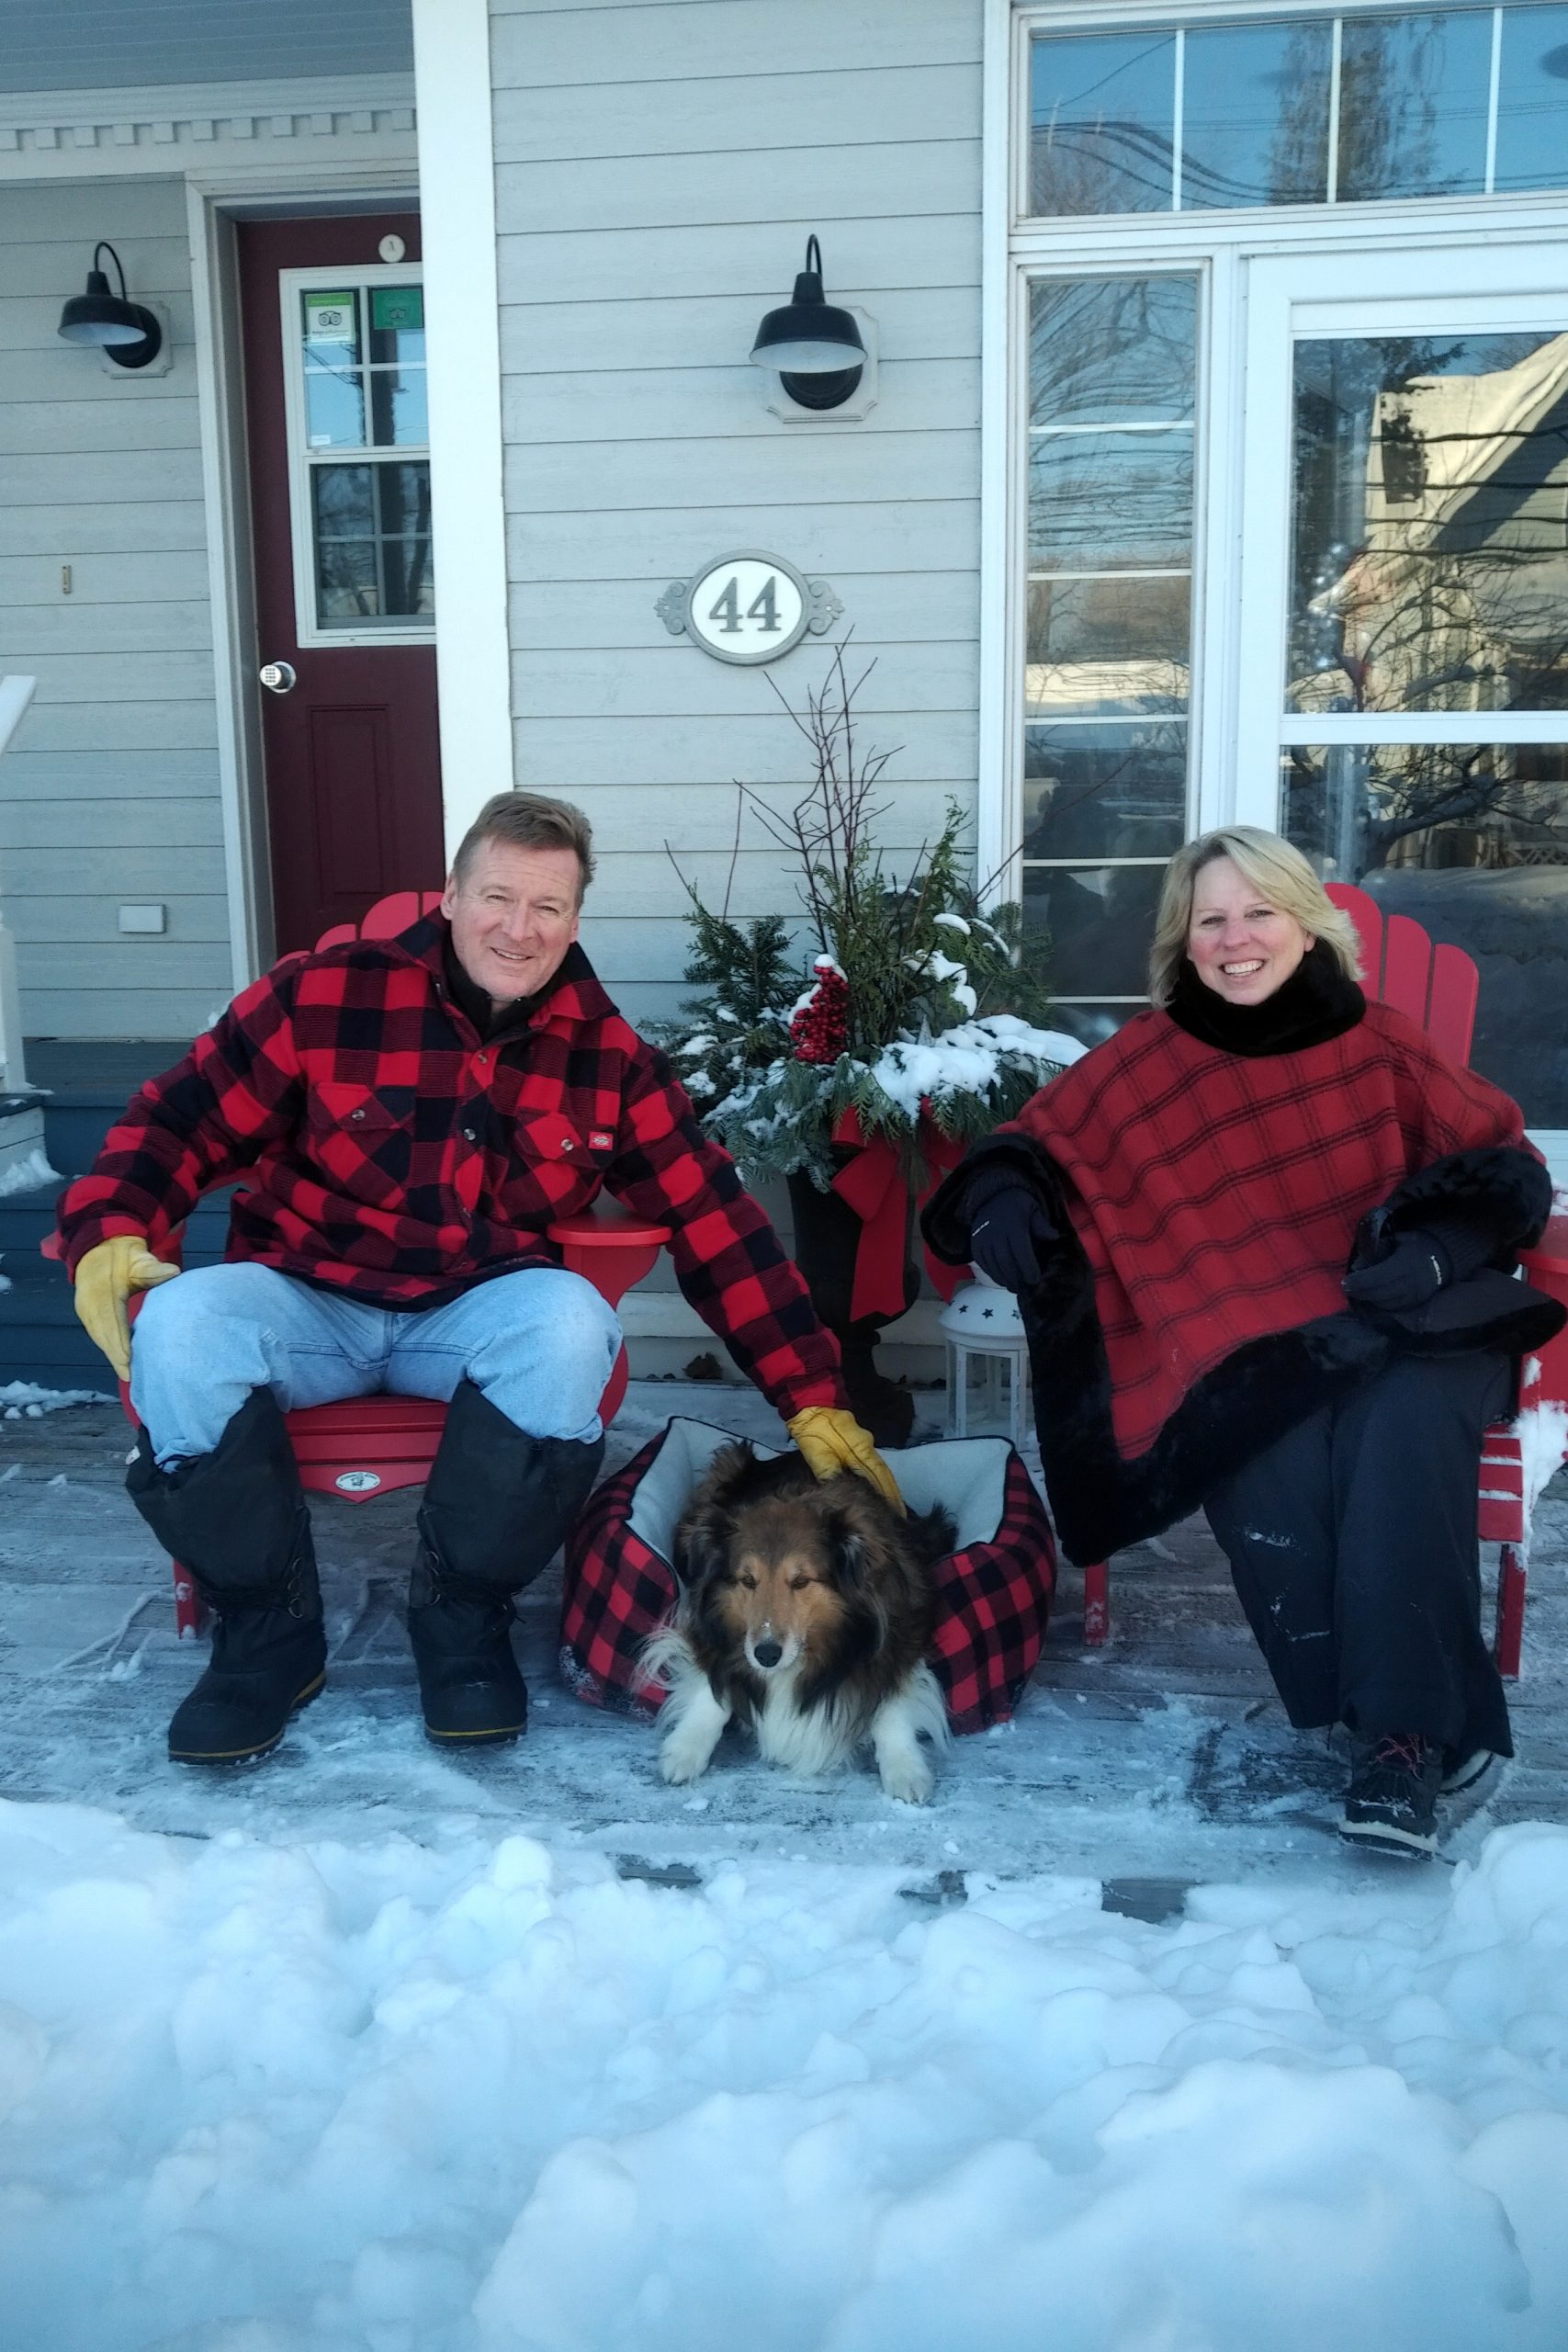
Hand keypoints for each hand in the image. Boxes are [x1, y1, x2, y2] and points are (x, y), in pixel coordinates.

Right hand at [72, 1233, 179, 1379]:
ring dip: (111, 1355)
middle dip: (115, 1355)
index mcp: (102, 1289)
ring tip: (127, 1374)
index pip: (111, 1318)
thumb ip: (153, 1267)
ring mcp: (86, 1310)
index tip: (127, 1358)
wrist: (98, 1250)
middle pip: (102, 1333)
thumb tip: (174, 1272)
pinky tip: (121, 1362)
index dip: (118, 1340)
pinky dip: (108, 1348)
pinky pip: (97, 1335)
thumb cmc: (123, 1256)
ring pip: (98, 1336)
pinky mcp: (87, 1315)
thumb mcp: (138, 1257)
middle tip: (129, 1376)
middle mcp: (90, 1302)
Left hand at [785, 1407, 903, 1513]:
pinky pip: (875, 1464)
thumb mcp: (818, 1455)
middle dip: (894, 1494)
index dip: (889, 1496)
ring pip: (882, 1470)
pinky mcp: (860, 1443)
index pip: (879, 1478)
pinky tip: (880, 1488)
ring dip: (889, 1487)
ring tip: (895, 1506)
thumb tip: (840, 1493)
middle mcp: (869, 1448)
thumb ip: (830, 1474)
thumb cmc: (813, 1433)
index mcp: (861, 1451)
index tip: (897, 1513)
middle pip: (886, 1475)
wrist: (811, 1405)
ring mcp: (866, 1444)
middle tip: (901, 1515)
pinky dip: (881, 1478)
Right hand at [968, 1184, 1058, 1291]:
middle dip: (1017, 1279)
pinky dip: (993, 1274)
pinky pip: (984, 1264)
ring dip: (1005, 1280)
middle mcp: (996, 1235)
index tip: (1035, 1280)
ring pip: (994, 1267)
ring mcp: (983, 1241)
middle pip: (1007, 1264)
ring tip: (1014, 1287)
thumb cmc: (1018, 1205)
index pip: (1021, 1254)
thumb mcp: (1033, 1209)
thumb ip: (1042, 1225)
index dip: (1028, 1269)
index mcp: (1014, 1227)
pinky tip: (1002, 1279)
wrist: (991, 1196)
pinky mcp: (975, 1246)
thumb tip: (1054, 1238)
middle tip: (1025, 1288)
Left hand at [1343, 1230, 1449, 1313]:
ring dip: (1369, 1299)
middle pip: (1379, 1294)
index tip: (1345, 1282)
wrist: (1444, 1259)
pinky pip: (1394, 1309)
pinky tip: (1371, 1298)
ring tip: (1357, 1292)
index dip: (1360, 1282)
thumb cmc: (1416, 1245)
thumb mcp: (1399, 1239)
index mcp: (1405, 1264)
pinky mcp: (1416, 1304)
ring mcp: (1415, 1296)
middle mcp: (1411, 1283)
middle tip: (1347, 1288)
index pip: (1378, 1278)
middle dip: (1360, 1292)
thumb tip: (1358, 1263)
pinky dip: (1380, 1304)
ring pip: (1385, 1304)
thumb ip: (1379, 1249)